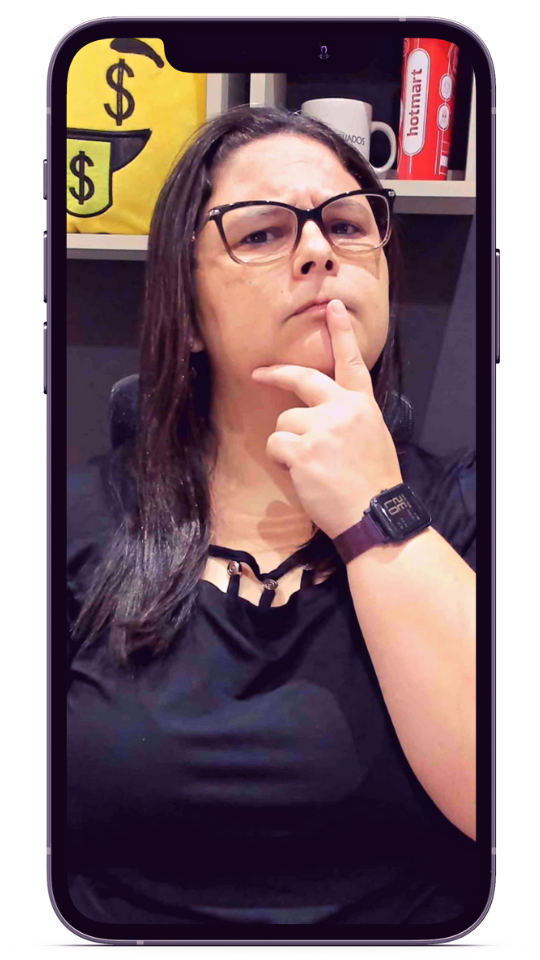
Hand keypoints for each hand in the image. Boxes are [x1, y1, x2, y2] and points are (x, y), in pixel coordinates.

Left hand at [251, 299, 403, 539]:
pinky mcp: (303, 449)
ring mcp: (321, 427)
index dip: (340, 333)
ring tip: (308, 465)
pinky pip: (275, 444)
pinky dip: (281, 460)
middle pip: (303, 379)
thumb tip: (326, 414)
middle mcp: (341, 409)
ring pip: (284, 422)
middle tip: (260, 374)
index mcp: (362, 405)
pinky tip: (300, 474)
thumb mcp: (373, 438)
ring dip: (287, 443)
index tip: (332, 307)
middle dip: (278, 375)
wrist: (374, 512)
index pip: (350, 362)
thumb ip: (349, 418)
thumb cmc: (373, 482)